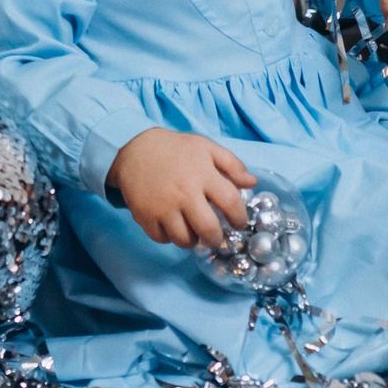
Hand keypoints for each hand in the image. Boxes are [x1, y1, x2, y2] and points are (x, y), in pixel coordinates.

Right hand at [107, 128, 254, 248]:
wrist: (135, 149)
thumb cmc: (175, 150)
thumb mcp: (206, 147)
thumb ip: (232, 164)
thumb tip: (252, 183)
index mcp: (203, 174)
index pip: (231, 204)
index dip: (240, 218)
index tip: (238, 223)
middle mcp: (184, 193)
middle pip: (209, 230)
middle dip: (216, 239)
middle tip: (215, 236)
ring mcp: (164, 206)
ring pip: (185, 240)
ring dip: (193, 240)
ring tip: (193, 230)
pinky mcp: (145, 215)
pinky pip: (163, 239)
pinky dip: (170, 237)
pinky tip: (172, 225)